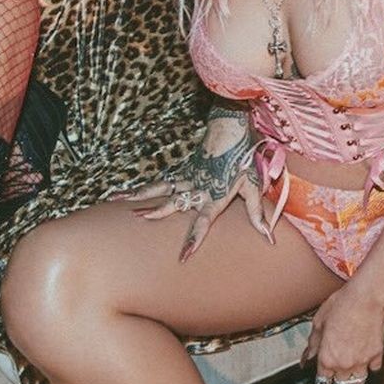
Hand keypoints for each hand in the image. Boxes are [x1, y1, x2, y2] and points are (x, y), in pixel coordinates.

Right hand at [123, 110, 267, 259]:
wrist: (232, 127)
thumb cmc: (245, 158)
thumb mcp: (255, 186)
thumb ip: (258, 213)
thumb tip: (269, 237)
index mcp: (214, 195)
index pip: (202, 222)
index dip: (193, 240)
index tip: (183, 256)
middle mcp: (196, 188)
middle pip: (172, 203)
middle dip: (154, 214)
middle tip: (137, 223)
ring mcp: (187, 178)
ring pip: (159, 190)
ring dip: (137, 196)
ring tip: (114, 202)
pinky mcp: (184, 171)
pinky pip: (161, 182)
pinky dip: (144, 189)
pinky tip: (125, 194)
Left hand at [304, 283, 383, 383]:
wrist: (366, 298)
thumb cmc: (342, 305)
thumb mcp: (319, 322)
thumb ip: (313, 343)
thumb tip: (308, 355)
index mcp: (327, 358)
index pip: (322, 381)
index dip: (322, 377)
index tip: (324, 376)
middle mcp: (344, 364)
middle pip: (340, 383)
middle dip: (337, 376)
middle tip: (337, 367)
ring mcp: (362, 361)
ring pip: (358, 381)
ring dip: (354, 376)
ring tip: (352, 366)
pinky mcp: (377, 354)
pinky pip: (374, 368)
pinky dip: (370, 365)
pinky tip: (366, 356)